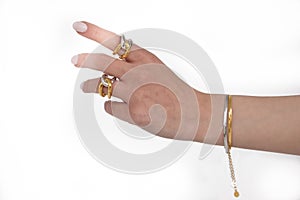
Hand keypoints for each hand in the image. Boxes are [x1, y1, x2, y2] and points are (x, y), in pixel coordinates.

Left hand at [72, 21, 209, 141]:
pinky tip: (123, 108)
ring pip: (100, 86)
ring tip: (85, 87)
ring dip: (89, 86)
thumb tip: (109, 73)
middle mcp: (137, 72)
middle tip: (74, 60)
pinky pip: (109, 107)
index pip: (115, 40)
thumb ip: (134, 68)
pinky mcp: (131, 111)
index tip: (78, 26)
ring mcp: (133, 92)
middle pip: (101, 62)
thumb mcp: (157, 70)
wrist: (193, 113)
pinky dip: (112, 107)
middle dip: (83, 60)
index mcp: (145, 58)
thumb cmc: (175, 92)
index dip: (94, 32)